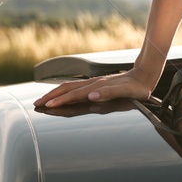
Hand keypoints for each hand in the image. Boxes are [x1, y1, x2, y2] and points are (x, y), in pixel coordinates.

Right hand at [34, 66, 160, 109]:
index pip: (74, 95)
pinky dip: (65, 92)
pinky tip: (63, 95)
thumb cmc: (137, 87)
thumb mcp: (126, 92)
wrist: (145, 75)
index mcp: (97, 87)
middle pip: (67, 89)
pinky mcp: (97, 84)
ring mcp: (94, 83)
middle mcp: (93, 84)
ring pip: (70, 87)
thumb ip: (108, 93)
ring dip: (55, 94)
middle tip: (37, 104)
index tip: (47, 106)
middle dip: (51, 97)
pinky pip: (76, 88)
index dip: (60, 101)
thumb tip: (90, 95)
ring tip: (44, 100)